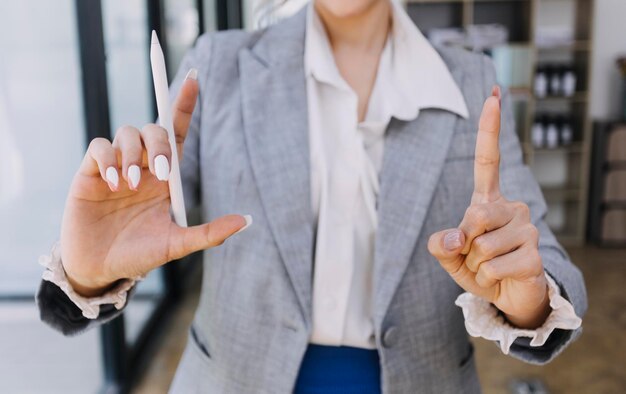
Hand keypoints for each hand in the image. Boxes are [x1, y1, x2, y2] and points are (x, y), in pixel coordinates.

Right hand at [61, 70, 248, 296]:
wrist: (100, 269)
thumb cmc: (140, 254)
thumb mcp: (178, 244)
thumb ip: (211, 232)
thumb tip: (247, 220)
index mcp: (165, 177)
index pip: (176, 132)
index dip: (184, 104)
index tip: (194, 79)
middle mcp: (143, 166)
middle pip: (153, 130)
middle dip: (158, 145)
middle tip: (160, 174)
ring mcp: (116, 166)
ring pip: (126, 132)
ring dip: (132, 154)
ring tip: (130, 184)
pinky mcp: (88, 172)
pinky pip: (99, 147)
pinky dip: (107, 158)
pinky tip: (111, 183)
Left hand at [428, 86, 550, 328]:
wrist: (506, 296)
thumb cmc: (477, 267)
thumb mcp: (449, 255)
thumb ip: (441, 244)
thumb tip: (456, 237)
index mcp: (489, 199)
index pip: (488, 160)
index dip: (489, 128)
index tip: (493, 95)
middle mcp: (513, 207)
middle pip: (475, 215)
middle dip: (465, 244)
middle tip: (475, 254)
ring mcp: (527, 228)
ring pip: (481, 246)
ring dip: (475, 264)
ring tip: (489, 266)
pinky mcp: (535, 254)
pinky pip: (492, 267)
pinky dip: (486, 278)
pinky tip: (501, 276)